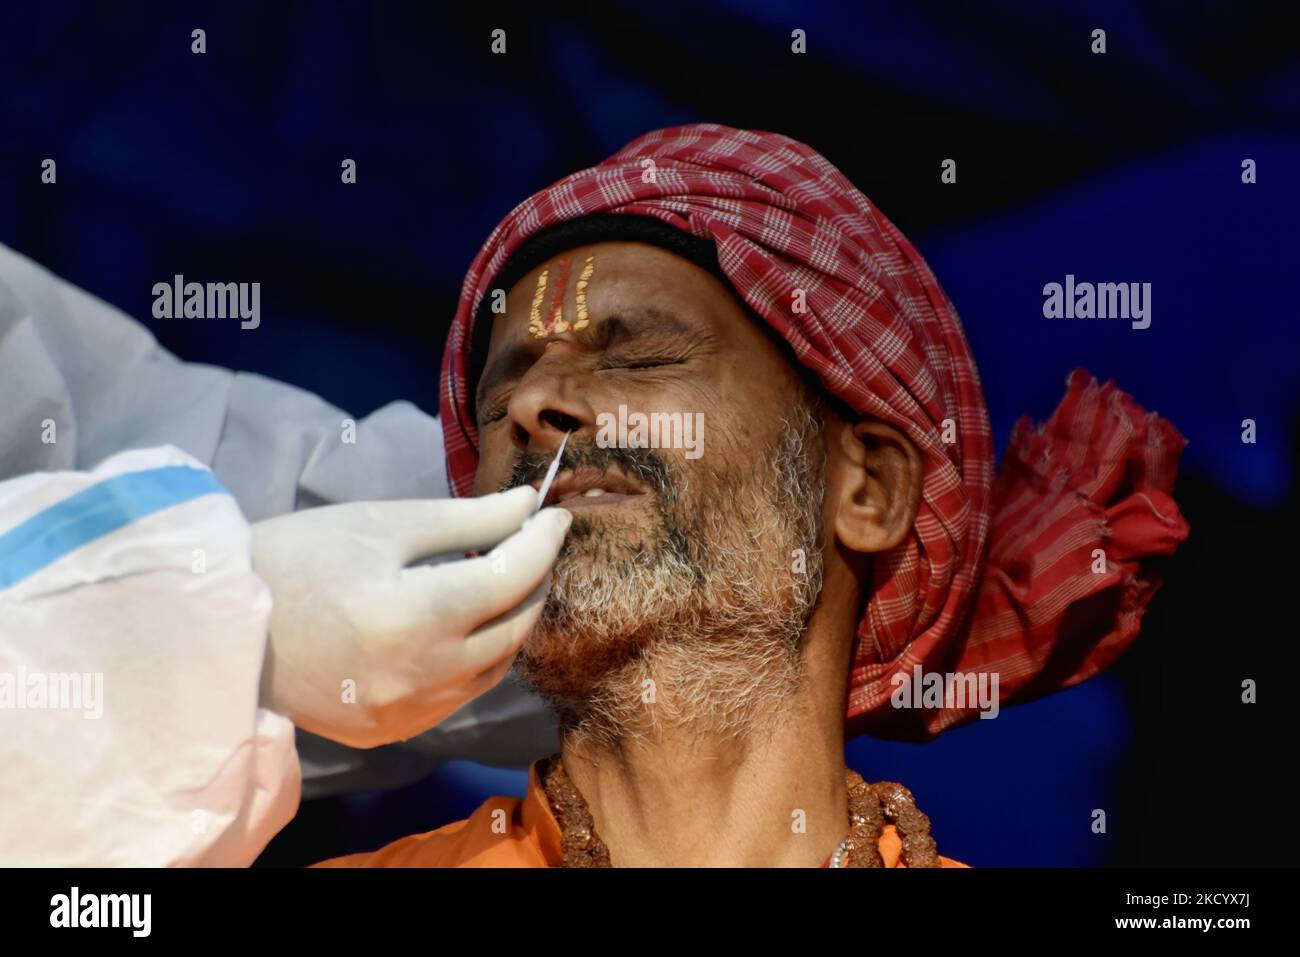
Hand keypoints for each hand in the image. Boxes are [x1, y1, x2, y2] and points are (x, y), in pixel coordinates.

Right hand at [252, 486, 570, 748]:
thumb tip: (531, 506)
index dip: (543, 540)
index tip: (554, 514)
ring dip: (512, 620)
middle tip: (535, 542)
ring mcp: (408, 712)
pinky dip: (479, 658)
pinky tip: (467, 626)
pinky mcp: (394, 731)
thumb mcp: (384, 524)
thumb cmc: (298, 559)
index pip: (512, 576)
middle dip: (535, 578)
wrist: (221, 630)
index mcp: (415, 615)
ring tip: (504, 579)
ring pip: (497, 667)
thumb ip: (468, 520)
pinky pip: (463, 694)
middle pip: (515, 625)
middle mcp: (421, 675)